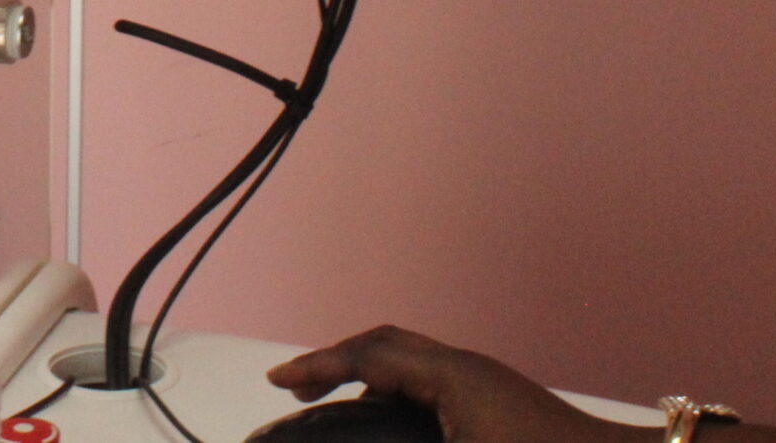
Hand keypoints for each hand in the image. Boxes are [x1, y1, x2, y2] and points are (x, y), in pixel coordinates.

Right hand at [268, 325, 647, 442]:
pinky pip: (430, 375)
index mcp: (451, 376)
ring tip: (336, 398)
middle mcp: (465, 367)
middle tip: (297, 386)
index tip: (278, 381)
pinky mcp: (497, 399)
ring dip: (367, 369)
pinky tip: (393, 417)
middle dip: (335, 359)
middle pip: (385, 341)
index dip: (316, 366)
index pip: (367, 355)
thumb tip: (365, 438)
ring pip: (410, 356)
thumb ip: (400, 442)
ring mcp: (485, 380)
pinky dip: (395, 385)